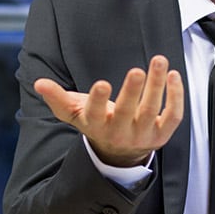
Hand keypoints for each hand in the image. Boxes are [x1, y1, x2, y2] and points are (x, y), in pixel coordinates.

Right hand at [34, 55, 183, 166]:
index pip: (96, 114)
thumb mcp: (74, 112)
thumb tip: (39, 83)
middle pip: (127, 112)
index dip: (98, 100)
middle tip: (137, 71)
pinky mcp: (162, 133)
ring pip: (152, 110)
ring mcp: (143, 135)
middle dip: (132, 92)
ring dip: (157, 86)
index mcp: (97, 126)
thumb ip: (57, 98)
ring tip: (159, 61)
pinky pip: (173, 116)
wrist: (119, 152)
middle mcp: (120, 132)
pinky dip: (176, 97)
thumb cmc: (96, 122)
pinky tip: (174, 75)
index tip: (101, 84)